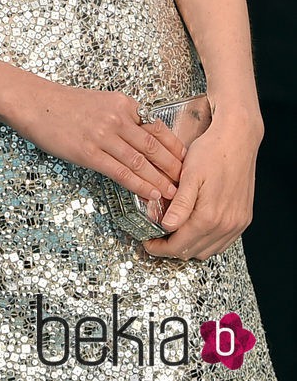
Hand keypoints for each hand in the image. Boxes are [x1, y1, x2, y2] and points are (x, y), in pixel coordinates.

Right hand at [13, 81, 184, 201]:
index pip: (158, 128)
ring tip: (174, 197)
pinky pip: (120, 171)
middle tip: (190, 186)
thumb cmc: (65, 105)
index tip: (189, 165)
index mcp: (123, 104)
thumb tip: (144, 140)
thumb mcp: (100, 103)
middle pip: (155, 147)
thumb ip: (123, 118)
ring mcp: (103, 135)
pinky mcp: (88, 151)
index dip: (176, 150)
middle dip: (174, 169)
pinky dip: (138, 185)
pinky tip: (149, 195)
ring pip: (141, 162)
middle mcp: (117, 118)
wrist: (34, 103)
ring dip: (160, 181)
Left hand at [143, 107, 261, 260]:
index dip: (161, 248)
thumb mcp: (189, 174)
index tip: (148, 243)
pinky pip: (223, 242)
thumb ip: (180, 204)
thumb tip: (167, 226)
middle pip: (194, 251)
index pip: (180, 245)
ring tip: (172, 234)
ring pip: (209, 250)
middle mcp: (226, 225)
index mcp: (209, 216)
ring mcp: (237, 224)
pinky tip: (194, 229)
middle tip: (156, 239)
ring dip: (190, 246)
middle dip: (172, 249)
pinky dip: (206, 241)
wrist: (238, 140)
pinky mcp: (243, 219)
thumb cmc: (211, 152)